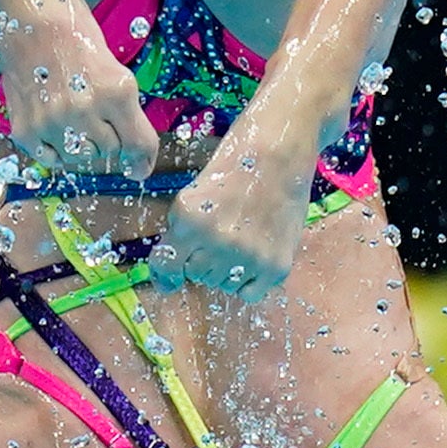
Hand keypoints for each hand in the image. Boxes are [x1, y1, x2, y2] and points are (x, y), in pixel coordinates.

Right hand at [0, 2, 170, 197]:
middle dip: (107, 136)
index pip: (139, 144)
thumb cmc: (79, 44)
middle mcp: (85, 110)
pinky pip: (52, 159)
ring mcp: (53, 121)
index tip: (139, 169)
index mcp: (116, 93)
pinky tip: (54, 126)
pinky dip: (55, 150)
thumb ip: (130, 119)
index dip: (143, 160)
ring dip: (82, 144)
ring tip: (71, 113)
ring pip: (82, 158)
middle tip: (92, 110)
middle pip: (110, 151)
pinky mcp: (27, 129)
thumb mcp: (118, 75)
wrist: (31, 23)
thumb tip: (137, 169)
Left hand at [151, 133, 314, 297]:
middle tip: (219, 237)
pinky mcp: (277, 266)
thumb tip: (171, 277)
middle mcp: (219, 242)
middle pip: (196, 275)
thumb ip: (180, 233)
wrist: (281, 154)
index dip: (165, 274)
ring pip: (222, 284)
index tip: (169, 279)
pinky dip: (248, 281)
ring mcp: (250, 257)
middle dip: (200, 261)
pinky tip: (253, 257)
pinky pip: (250, 293)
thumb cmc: (234, 167)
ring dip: (225, 270)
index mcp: (191, 220)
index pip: (166, 266)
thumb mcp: (193, 195)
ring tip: (240, 241)